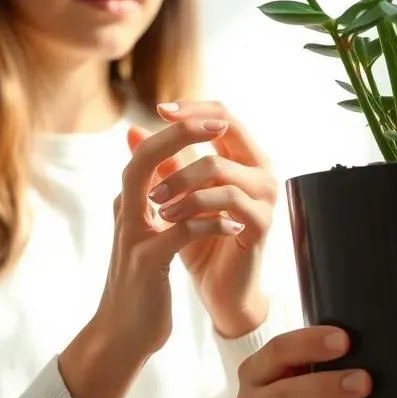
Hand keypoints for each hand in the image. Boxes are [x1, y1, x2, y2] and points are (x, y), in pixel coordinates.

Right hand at [60, 118, 245, 397]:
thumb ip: (155, 191)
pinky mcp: (148, 266)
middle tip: (217, 124)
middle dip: (181, 135)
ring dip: (197, 177)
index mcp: (128, 202)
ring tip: (232, 169)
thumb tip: (153, 153)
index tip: (212, 117)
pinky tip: (233, 226)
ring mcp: (134, 239)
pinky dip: (207, 225)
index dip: (176, 129)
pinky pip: (178, 234)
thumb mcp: (147, 229)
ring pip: (158, 191)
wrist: (124, 333)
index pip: (145, 151)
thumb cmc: (143, 279)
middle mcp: (126, 213)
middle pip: (143, 158)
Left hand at [140, 101, 277, 337]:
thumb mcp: (175, 196)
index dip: (193, 107)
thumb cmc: (198, 238)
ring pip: (219, 167)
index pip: (223, 113)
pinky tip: (171, 219)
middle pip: (228, 127)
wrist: (217, 290)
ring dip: (180, 181)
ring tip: (155, 201)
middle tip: (151, 151)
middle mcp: (260, 169)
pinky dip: (194, 206)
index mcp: (243, 156)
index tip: (160, 109)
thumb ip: (160, 163)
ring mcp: (265, 195)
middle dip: (186, 134)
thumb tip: (131, 131)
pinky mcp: (261, 222)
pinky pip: (227, 200)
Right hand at [232, 326, 370, 397]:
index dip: (310, 343)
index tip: (344, 341)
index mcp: (253, 371)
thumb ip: (314, 360)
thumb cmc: (290, 392)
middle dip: (326, 388)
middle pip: (283, 395)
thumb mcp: (292, 371)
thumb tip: (361, 348)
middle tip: (363, 383)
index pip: (278, 350)